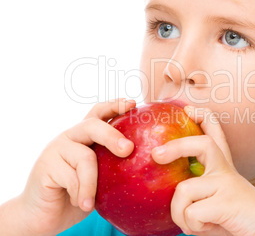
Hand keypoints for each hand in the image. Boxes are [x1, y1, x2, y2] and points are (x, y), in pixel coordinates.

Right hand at [18, 99, 135, 235]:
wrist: (43, 215)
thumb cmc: (78, 194)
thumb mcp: (100, 178)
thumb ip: (113, 166)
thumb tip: (147, 164)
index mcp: (85, 136)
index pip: (99, 112)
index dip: (115, 105)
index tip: (133, 103)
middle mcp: (71, 137)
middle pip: (92, 126)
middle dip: (113, 136)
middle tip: (128, 149)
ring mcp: (56, 149)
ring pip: (85, 157)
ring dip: (93, 183)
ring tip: (92, 204)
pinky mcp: (45, 166)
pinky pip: (72, 178)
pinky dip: (81, 193)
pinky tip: (83, 204)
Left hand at [152, 106, 254, 235]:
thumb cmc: (240, 220)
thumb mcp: (217, 201)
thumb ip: (199, 193)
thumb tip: (170, 192)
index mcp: (224, 168)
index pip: (216, 133)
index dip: (204, 118)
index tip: (190, 110)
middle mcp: (226, 171)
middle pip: (202, 143)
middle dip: (176, 146)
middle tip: (156, 154)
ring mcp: (227, 184)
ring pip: (183, 189)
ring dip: (180, 214)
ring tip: (195, 225)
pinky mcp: (228, 202)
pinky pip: (192, 213)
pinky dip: (193, 227)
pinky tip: (209, 228)